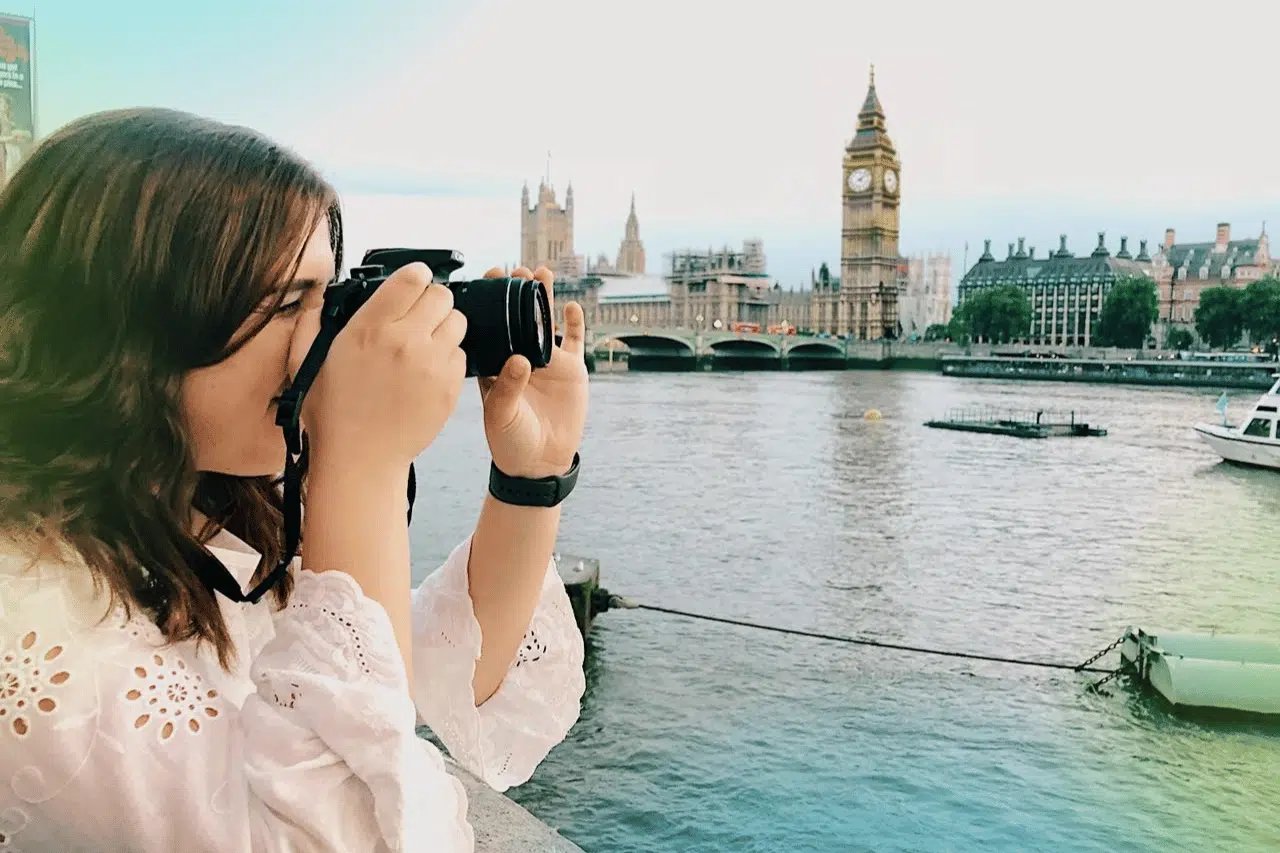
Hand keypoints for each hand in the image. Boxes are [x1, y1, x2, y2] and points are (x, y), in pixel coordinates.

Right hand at [289, 261, 467, 472]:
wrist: (360, 459)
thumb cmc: (332, 412)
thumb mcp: (307, 361)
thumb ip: (313, 321)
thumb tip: (321, 297)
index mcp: (369, 328)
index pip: (412, 279)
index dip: (415, 277)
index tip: (412, 284)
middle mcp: (405, 341)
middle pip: (442, 295)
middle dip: (432, 302)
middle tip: (420, 317)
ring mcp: (431, 364)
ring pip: (457, 322)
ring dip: (444, 328)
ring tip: (425, 344)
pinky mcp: (449, 387)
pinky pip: (461, 355)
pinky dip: (449, 358)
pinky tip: (429, 371)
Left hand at [476, 265, 587, 478]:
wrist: (539, 463)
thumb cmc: (510, 441)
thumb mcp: (500, 416)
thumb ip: (507, 388)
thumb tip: (519, 360)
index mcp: (495, 364)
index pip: (490, 325)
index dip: (489, 302)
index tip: (487, 279)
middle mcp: (520, 356)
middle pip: (518, 316)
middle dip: (516, 291)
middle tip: (514, 269)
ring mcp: (546, 361)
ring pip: (546, 321)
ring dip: (543, 297)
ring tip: (541, 273)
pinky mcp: (571, 369)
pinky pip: (575, 340)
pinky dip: (575, 323)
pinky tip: (572, 306)